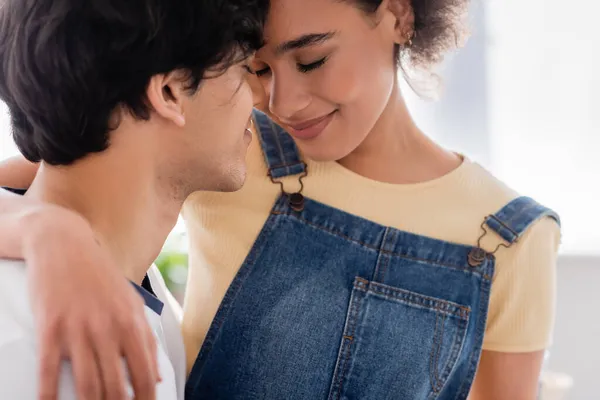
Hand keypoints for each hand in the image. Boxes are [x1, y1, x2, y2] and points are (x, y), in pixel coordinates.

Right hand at [22, 206, 159, 399]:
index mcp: (131, 323)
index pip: (145, 375)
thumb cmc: (99, 275)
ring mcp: (78, 329)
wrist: (64, 244)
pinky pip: (48, 372)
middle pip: (116, 387)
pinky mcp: (50, 327)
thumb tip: (156, 375)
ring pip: (86, 385)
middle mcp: (108, 328)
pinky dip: (49, 396)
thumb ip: (146, 338)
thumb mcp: (131, 301)